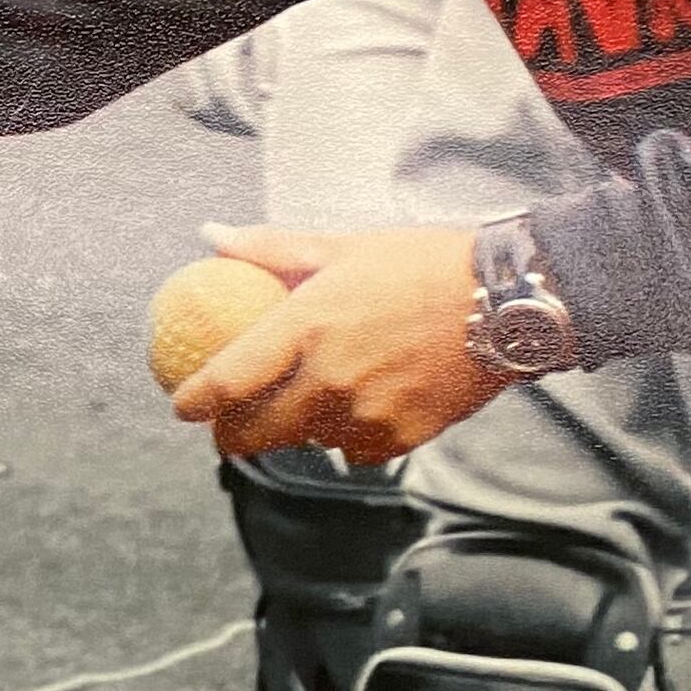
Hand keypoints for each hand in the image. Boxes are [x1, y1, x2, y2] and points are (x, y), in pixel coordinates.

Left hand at [168, 221, 507, 463]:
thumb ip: (269, 249)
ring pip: (304, 442)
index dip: (195, 402)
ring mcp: (364, 413)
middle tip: (229, 426)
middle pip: (254, 431)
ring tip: (308, 402)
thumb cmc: (424, 264)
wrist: (506, 301)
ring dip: (295, 430)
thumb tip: (213, 238)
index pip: (226, 381)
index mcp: (305, 327)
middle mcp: (328, 378)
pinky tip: (358, 409)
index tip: (183, 407)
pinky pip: (353, 452)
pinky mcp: (400, 437)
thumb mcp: (341, 246)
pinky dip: (346, 438)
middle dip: (233, 434)